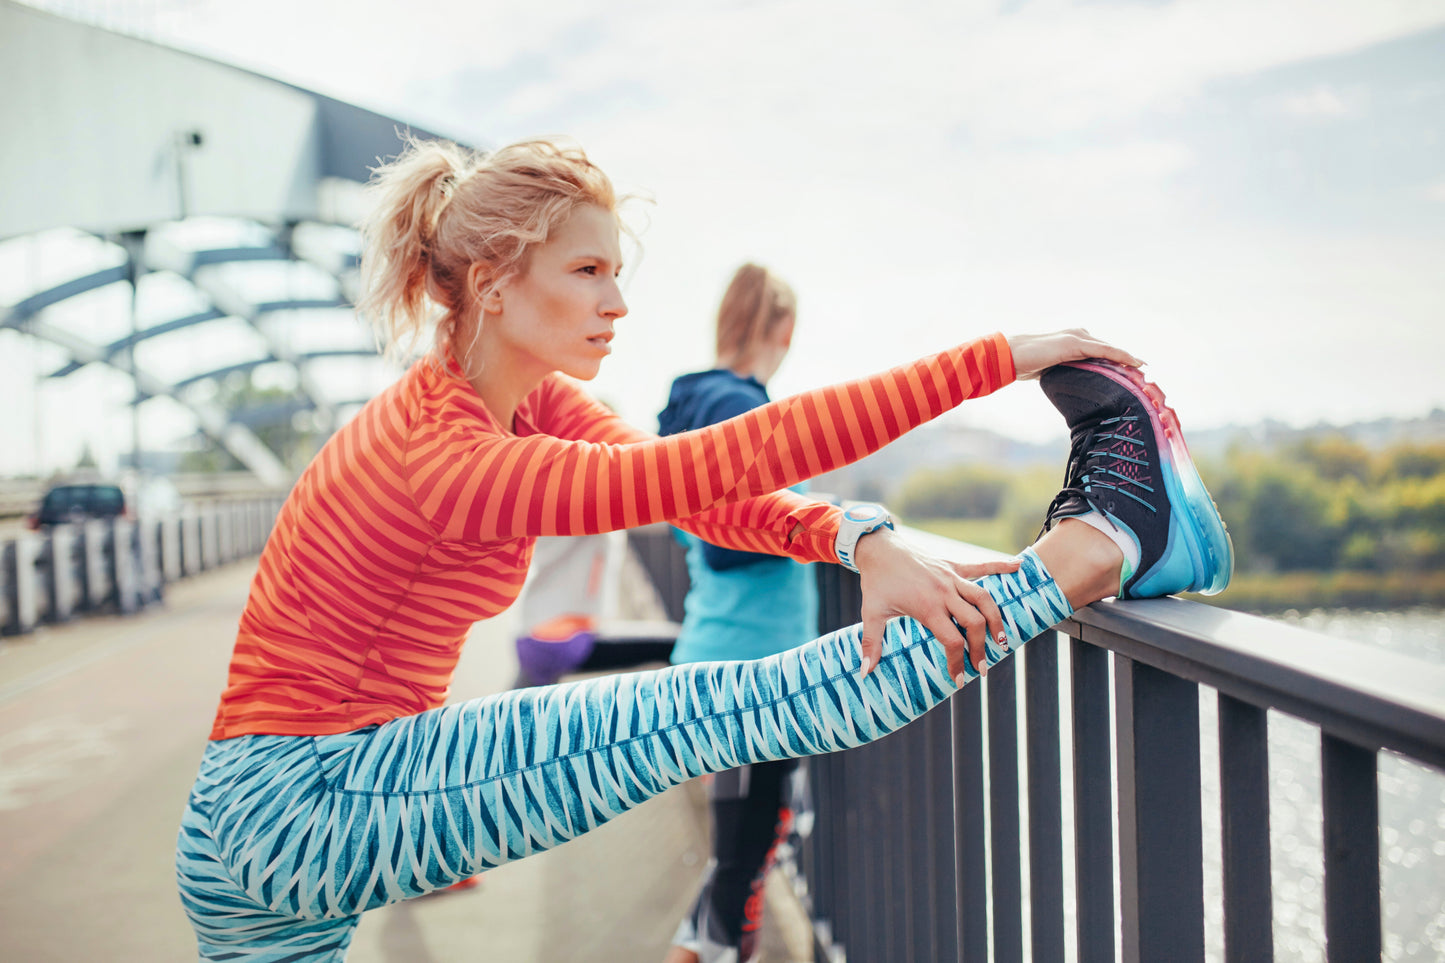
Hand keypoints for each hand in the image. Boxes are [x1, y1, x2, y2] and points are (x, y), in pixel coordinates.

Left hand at [852, 528, 1021, 683]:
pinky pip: (982, 566)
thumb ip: (871, 643)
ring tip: (1002, 640)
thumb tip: (865, 673)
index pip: (952, 640)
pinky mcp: (953, 565)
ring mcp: (951, 577)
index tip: (959, 680)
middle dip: (981, 647)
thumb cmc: (876, 582)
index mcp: (927, 606)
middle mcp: (944, 592)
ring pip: (984, 598)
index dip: (957, 662)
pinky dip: (1001, 566)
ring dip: (996, 619)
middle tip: (982, 668)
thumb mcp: (871, 613)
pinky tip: (1019, 567)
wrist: (879, 549)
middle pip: (974, 622)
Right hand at [1006, 329, 1143, 380]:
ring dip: (1129, 360)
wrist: (1009, 356)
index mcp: (1075, 341)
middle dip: (1129, 362)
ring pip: (1111, 349)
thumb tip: (1078, 387)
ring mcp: (1078, 337)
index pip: (1103, 351)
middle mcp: (1080, 335)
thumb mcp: (1052, 370)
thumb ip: (1067, 372)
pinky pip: (1104, 351)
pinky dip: (1121, 356)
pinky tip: (1135, 363)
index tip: (1136, 372)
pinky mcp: (1074, 343)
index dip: (1120, 361)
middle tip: (1148, 375)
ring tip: (1146, 371)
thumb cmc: (1026, 364)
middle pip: (1111, 349)